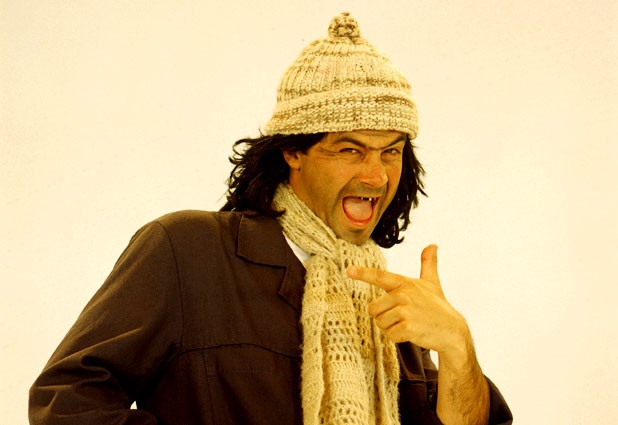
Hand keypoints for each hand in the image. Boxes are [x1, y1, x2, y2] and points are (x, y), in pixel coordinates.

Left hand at [347, 245, 467, 354]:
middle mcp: (404, 295)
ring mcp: (406, 311)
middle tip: (401, 317)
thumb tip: (432, 245)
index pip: (380, 276)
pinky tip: (410, 333)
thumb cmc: (438, 306)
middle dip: (383, 316)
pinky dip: (397, 338)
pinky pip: (389, 335)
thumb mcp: (432, 282)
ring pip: (380, 323)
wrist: (452, 331)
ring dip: (391, 328)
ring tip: (407, 324)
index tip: (349, 271)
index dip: (363, 273)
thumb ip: (428, 263)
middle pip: (373, 309)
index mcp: (405, 283)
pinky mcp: (408, 327)